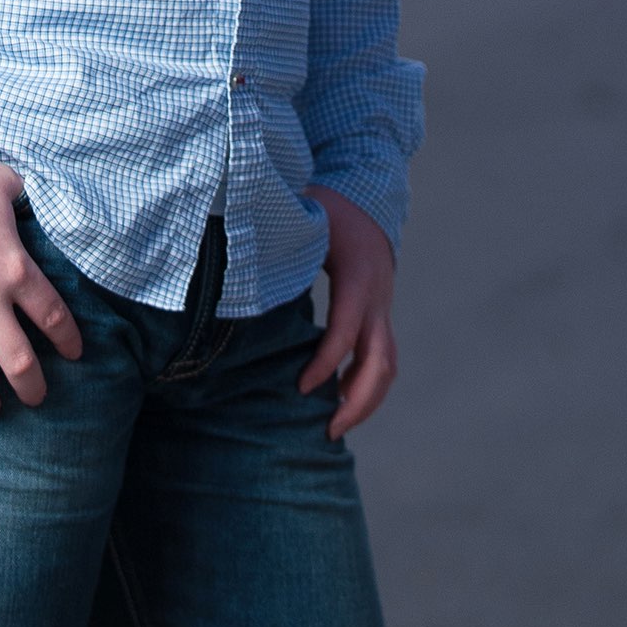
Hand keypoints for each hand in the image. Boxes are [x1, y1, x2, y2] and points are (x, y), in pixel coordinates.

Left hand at [298, 186, 397, 439]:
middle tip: (327, 431)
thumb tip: (239, 260)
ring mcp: (383, 307)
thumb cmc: (328, 208)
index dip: (325, 363)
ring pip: (388, 366)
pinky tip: (340, 398)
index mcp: (356, 276)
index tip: (300, 388)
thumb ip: (277, 240)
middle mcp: (376, 297)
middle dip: (358, 401)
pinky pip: (383, 358)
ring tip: (334, 426)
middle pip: (381, 361)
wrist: (369, 195)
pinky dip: (366, 384)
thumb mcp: (303, 217)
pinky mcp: (380, 314)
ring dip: (366, 400)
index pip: (345, 330)